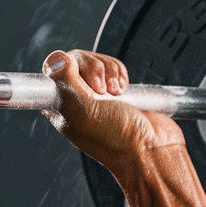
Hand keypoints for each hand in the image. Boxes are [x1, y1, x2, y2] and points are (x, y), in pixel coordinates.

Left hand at [41, 49, 183, 168]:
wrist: (151, 147)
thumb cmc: (114, 138)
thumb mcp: (81, 108)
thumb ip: (64, 81)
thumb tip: (54, 59)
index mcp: (59, 106)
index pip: (54, 69)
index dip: (71, 67)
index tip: (85, 83)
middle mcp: (75, 99)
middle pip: (78, 61)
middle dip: (96, 70)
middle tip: (103, 92)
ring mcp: (96, 94)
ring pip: (98, 62)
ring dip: (111, 74)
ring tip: (116, 95)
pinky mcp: (115, 90)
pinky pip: (114, 68)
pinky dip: (121, 75)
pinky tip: (122, 92)